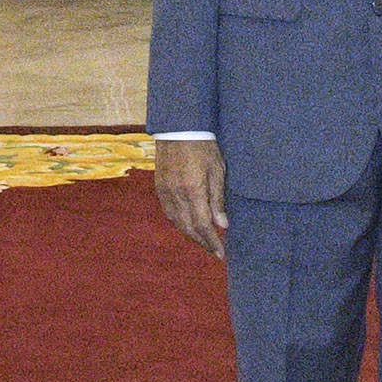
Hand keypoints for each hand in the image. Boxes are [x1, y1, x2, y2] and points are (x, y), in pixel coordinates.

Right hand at [153, 136, 227, 254]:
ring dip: (190, 234)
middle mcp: (176, 194)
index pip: (202, 225)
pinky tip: (188, 224)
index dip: (211, 242)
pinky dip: (179, 222)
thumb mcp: (217, 170)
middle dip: (202, 242)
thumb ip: (218, 199)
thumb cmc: (204, 146)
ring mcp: (165, 191)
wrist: (180, 127)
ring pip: (177, 222)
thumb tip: (222, 224)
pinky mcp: (159, 186)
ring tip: (204, 240)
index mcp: (193, 190)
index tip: (220, 253)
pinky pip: (168, 212)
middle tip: (214, 251)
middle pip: (188, 228)